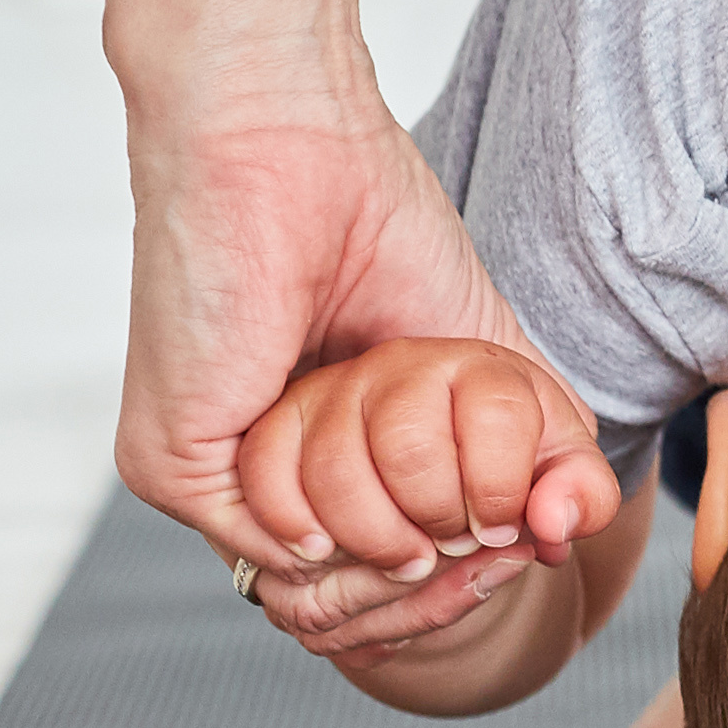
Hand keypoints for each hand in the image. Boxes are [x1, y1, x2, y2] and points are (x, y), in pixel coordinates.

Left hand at [117, 81, 577, 582]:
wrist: (286, 144)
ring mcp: (209, 466)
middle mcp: (259, 460)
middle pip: (350, 583)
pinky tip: (384, 466)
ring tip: (428, 459)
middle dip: (440, 570)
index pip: (379, 554)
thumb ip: (516, 448)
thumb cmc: (373, 214)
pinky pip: (276, 545)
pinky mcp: (171, 461)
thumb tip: (557, 537)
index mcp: (317, 436)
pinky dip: (351, 519)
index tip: (524, 545)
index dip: (458, 570)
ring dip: (399, 533)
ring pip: (317, 573)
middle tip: (494, 526)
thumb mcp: (476, 352)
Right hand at [223, 334, 619, 660]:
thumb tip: (551, 526)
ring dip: (374, 542)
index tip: (499, 530)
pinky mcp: (276, 424)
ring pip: (335, 473)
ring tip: (404, 560)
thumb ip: (581, 492)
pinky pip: (265, 474)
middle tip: (446, 545)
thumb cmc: (505, 460)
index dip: (499, 494)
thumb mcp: (557, 467)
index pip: (495, 416)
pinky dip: (292, 528)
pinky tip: (327, 554)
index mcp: (479, 365)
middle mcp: (397, 363)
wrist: (440, 456)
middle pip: (410, 450)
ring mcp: (331, 390)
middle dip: (435, 521)